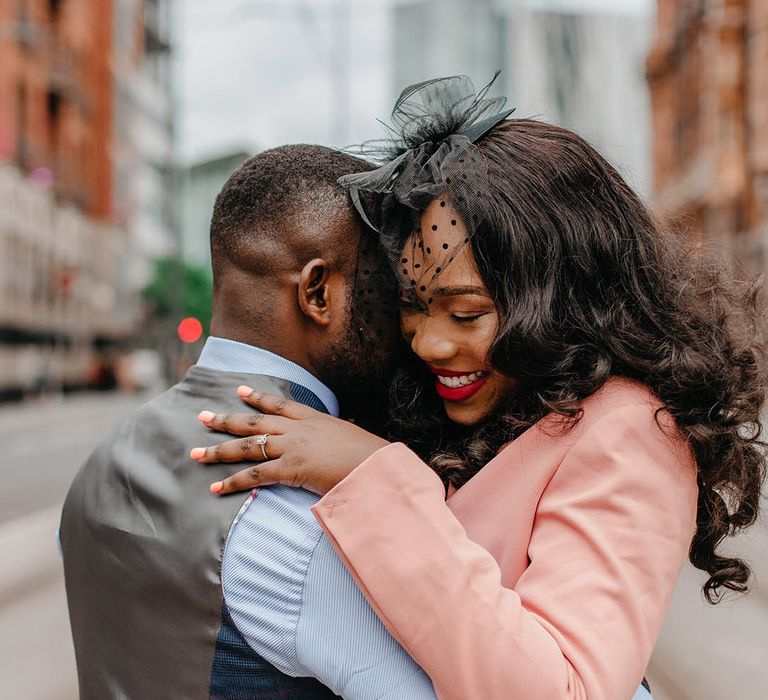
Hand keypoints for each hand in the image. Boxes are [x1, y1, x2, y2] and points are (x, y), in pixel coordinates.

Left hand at [190, 385, 389, 495]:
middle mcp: (298, 428)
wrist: (375, 464)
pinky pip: (255, 475)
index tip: (240, 391)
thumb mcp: (349, 437)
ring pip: (247, 446)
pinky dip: (233, 482)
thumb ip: (334, 437)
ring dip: (219, 450)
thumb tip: (335, 441)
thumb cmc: (369, 454)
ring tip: (196, 453)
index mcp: (313, 418)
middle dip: (225, 420)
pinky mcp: (290, 468)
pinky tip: (216, 487)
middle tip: (202, 416)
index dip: (258, 398)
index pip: (279, 404)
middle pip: (254, 422)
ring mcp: (292, 447)